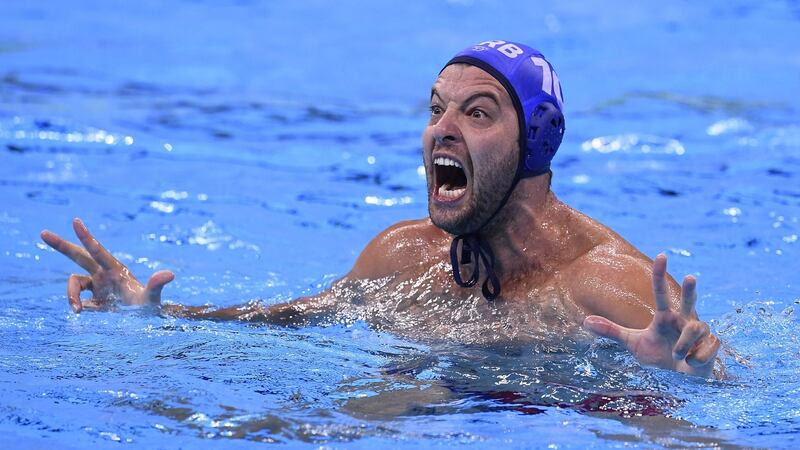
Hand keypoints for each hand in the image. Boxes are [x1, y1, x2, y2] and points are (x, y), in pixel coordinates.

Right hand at [41, 218, 173, 312]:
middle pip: (78, 256)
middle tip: (43, 233)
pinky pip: (78, 299)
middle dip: (62, 245)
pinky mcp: (94, 297)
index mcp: (115, 268)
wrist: (147, 317)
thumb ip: (157, 285)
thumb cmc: (150, 305)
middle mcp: (104, 273)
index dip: (86, 237)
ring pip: (74, 283)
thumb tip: (169, 274)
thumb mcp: (152, 297)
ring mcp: (98, 284)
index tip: (75, 220)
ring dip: (70, 295)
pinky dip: (77, 305)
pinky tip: (83, 313)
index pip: (97, 251)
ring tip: (77, 311)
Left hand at [583, 254, 720, 377]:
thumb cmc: (658, 357)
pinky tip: (691, 363)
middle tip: (689, 277)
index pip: (661, 292)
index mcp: (665, 316)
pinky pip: (707, 347)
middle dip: (690, 290)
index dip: (660, 274)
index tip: (661, 255)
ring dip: (684, 344)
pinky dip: (697, 358)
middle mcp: (683, 320)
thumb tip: (585, 322)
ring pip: (695, 328)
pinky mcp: (712, 346)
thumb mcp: (633, 344)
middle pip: (689, 300)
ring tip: (678, 355)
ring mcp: (699, 332)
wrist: (679, 381)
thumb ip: (612, 331)